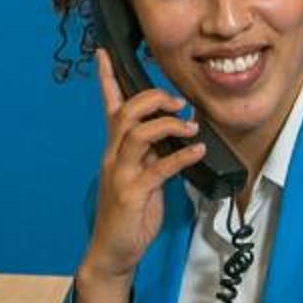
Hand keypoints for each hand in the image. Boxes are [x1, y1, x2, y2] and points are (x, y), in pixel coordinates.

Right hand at [76, 50, 205, 302]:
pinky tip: (197, 150)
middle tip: (176, 101)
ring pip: (136, 135)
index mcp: (113, 150)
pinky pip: (157, 169)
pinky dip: (180, 157)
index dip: (106, 78)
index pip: (109, 106)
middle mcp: (112, 157)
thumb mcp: (141, 176)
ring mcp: (119, 175)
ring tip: (190, 126)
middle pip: (125, 113)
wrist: (112, 252)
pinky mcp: (131, 195)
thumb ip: (151, 153)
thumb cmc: (129, 213)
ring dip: (167, 125)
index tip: (104, 51)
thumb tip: (172, 133)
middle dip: (151, 99)